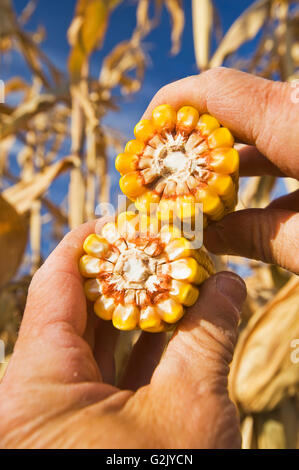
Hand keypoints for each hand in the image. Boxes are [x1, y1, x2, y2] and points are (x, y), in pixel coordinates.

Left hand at [0, 218, 245, 448]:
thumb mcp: (188, 414)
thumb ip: (208, 338)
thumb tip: (230, 281)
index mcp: (34, 385)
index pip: (58, 281)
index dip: (97, 239)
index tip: (135, 217)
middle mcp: (33, 392)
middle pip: (80, 304)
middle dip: (129, 271)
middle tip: (169, 242)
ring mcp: (56, 410)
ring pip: (99, 336)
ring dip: (142, 306)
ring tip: (181, 273)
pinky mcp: (80, 424)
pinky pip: (109, 368)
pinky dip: (144, 342)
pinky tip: (177, 318)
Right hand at [144, 67, 298, 273]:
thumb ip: (259, 238)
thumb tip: (208, 240)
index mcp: (297, 126)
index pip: (216, 91)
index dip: (168, 107)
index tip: (141, 141)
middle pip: (231, 103)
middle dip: (190, 136)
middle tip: (162, 173)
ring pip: (259, 120)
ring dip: (221, 152)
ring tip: (192, 188)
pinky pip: (283, 133)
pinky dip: (256, 158)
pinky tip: (242, 195)